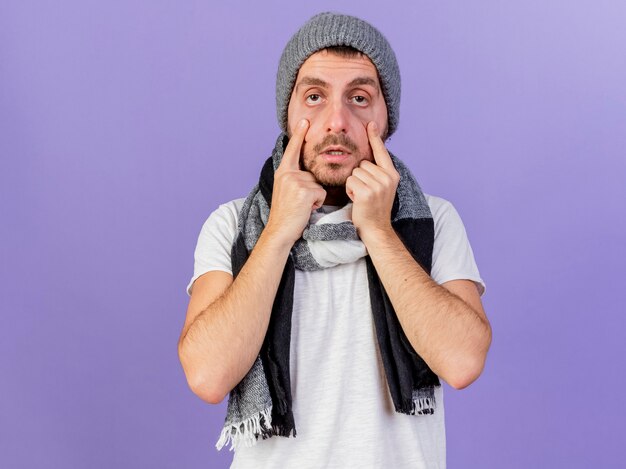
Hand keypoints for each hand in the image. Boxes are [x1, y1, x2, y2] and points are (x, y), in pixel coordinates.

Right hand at [266, 119, 326, 245]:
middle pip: (312, 174)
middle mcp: (287, 173)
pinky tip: (306, 209)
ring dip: (315, 197)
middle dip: (312, 189)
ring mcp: (296, 181)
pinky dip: (318, 203)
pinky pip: (322, 193)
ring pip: (318, 184)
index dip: (299, 135)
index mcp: (283, 172)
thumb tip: (309, 174)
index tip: (304, 120)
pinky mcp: (305, 191)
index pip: (292, 150)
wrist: (280, 230)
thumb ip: (294, 178)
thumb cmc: (286, 214)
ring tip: (302, 206)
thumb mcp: (286, 190)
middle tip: (298, 203)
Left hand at [346, 121, 399, 238]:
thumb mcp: (381, 187)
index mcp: (392, 174)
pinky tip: (357, 200)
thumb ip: (377, 173)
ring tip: (361, 197)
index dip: (375, 137)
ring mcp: (379, 185)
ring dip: (354, 184)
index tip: (371, 123)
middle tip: (365, 193)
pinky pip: (350, 181)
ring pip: (355, 172)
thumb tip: (366, 160)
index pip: (382, 152)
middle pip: (362, 164)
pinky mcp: (368, 192)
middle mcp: (388, 177)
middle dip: (359, 177)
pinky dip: (350, 190)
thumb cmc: (374, 209)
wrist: (376, 229)